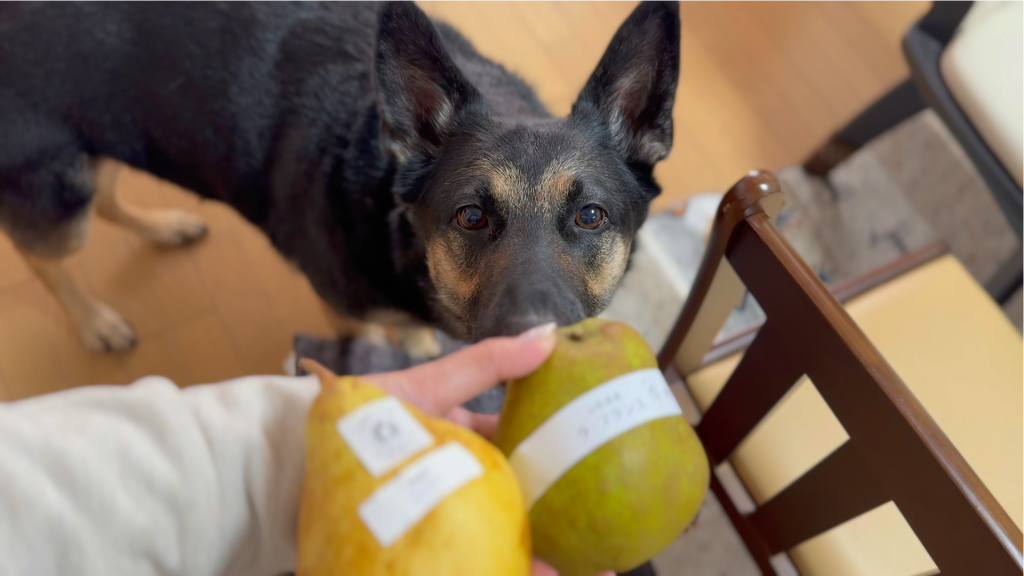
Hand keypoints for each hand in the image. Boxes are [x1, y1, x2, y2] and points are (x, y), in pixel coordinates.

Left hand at [300, 323, 613, 575]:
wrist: (294, 469)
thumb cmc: (358, 422)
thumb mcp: (427, 386)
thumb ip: (486, 364)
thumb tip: (549, 334)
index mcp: (459, 441)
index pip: (520, 445)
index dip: (561, 452)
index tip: (600, 457)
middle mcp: (458, 482)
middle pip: (522, 501)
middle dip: (565, 518)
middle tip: (610, 534)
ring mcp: (448, 519)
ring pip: (509, 539)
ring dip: (551, 555)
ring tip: (598, 567)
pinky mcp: (436, 550)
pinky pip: (482, 563)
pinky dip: (517, 571)